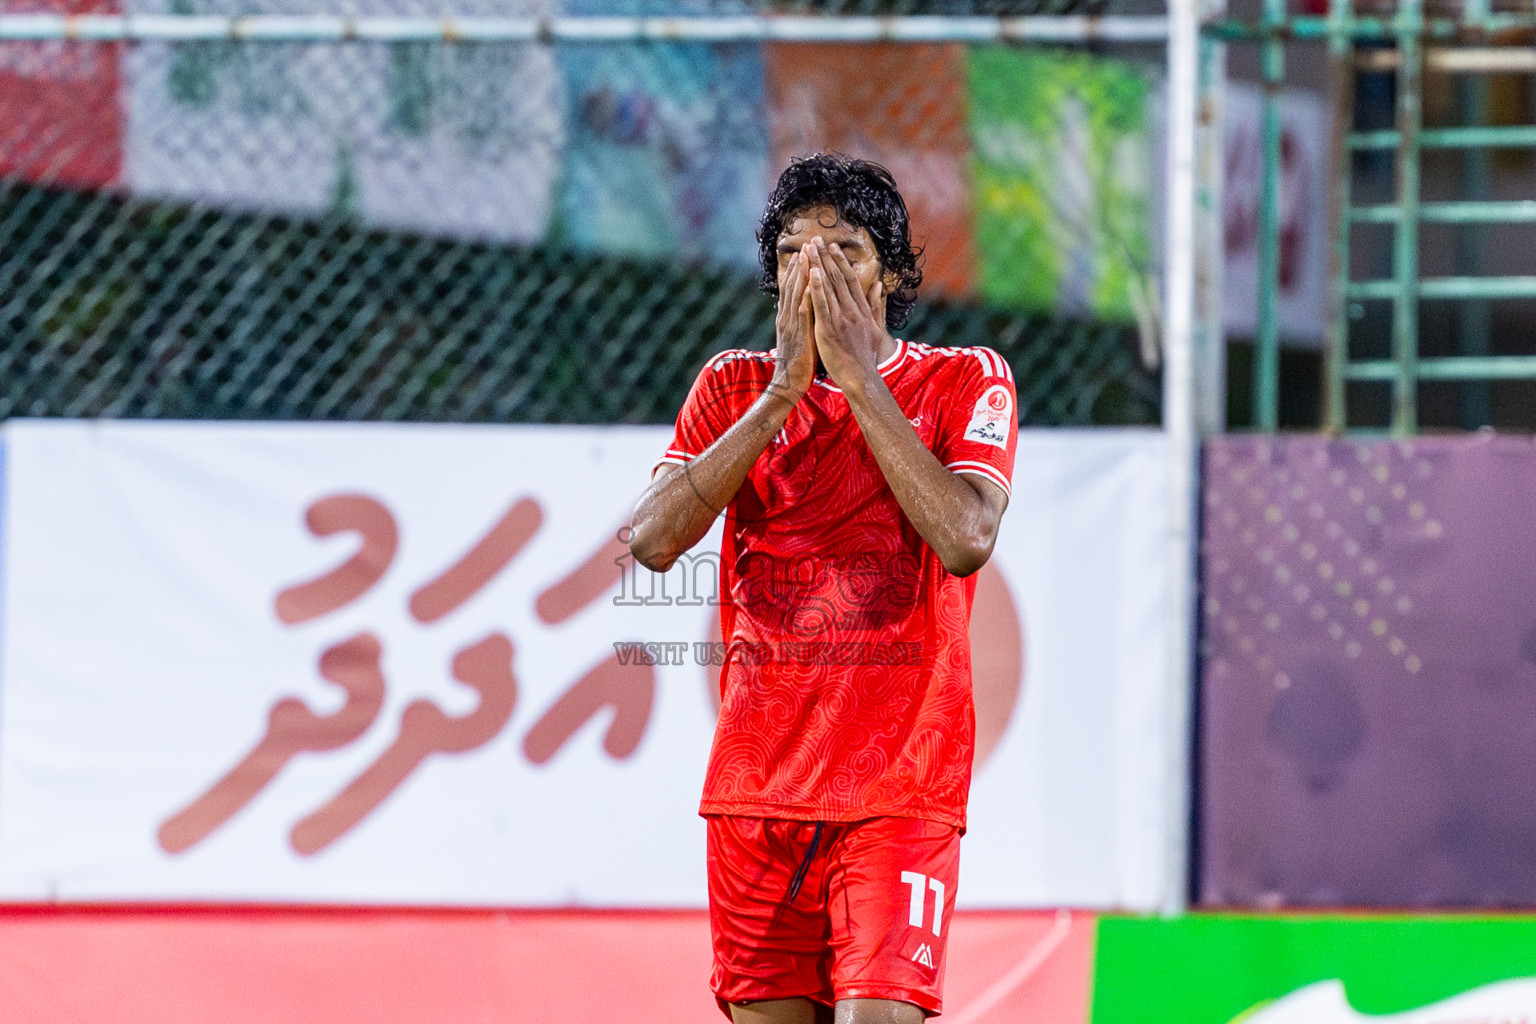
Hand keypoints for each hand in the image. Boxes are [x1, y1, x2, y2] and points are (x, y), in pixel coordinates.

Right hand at [772, 248, 815, 399]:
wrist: (789, 384)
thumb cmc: (798, 362)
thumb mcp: (800, 336)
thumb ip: (802, 320)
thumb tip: (807, 308)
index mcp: (789, 317)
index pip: (794, 288)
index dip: (799, 270)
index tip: (806, 252)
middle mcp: (787, 317)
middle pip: (793, 286)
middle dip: (801, 264)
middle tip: (807, 244)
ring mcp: (792, 325)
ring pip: (796, 295)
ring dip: (802, 275)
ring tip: (808, 256)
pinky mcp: (799, 335)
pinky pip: (803, 313)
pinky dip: (807, 297)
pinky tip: (812, 284)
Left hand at [806, 238, 886, 390]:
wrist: (861, 377)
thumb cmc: (866, 356)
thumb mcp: (876, 328)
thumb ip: (876, 306)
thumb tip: (878, 285)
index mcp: (861, 310)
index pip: (850, 280)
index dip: (840, 261)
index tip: (831, 247)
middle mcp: (852, 310)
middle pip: (838, 278)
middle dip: (826, 257)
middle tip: (816, 239)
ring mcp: (841, 319)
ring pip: (829, 286)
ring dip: (819, 265)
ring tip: (809, 249)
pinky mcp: (829, 329)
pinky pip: (822, 304)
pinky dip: (817, 287)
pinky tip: (811, 272)